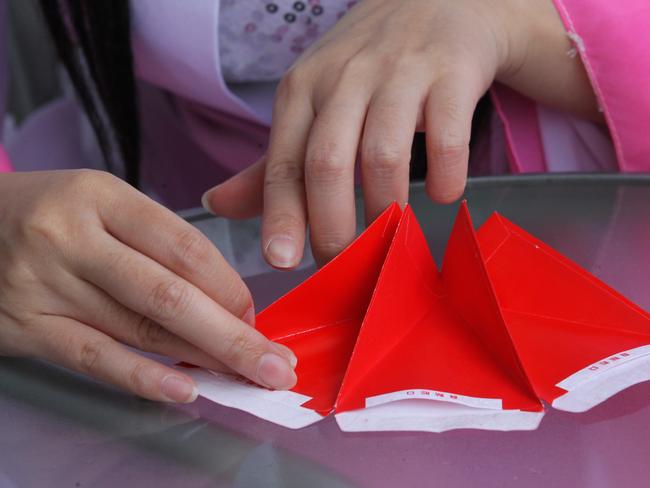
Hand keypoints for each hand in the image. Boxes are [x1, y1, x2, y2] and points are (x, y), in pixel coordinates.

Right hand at [0, 170, 296, 402]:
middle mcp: (72, 237)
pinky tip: (184, 390)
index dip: (229, 287)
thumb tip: (223, 300)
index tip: (256, 315)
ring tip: (244, 377)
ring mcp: (45, 284)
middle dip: (232, 336)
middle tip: (276, 364)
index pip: (183, 247)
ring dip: (200, 358)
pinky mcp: (26, 326)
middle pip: (169, 294)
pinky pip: (94, 358)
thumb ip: (156, 243)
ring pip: (139, 328)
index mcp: (101, 196)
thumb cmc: (47, 215)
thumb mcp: (100, 204)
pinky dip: (143, 377)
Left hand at [203, 0, 599, 265]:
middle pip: (327, 164)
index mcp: (301, 90)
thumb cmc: (366, 65)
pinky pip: (446, 138)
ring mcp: (398, 73)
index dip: (282, 218)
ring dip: (386, 208)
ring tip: (392, 234)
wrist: (437, 0)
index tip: (283, 263)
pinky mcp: (450, 73)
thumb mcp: (311, 104)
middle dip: (333, 227)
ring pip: (382, 156)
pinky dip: (444, 177)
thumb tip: (216, 205)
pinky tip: (441, 192)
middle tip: (346, 265)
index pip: (283, 163)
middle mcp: (343, 78)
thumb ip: (270, 163)